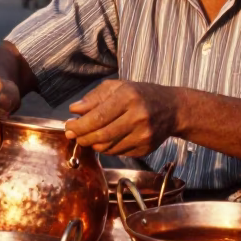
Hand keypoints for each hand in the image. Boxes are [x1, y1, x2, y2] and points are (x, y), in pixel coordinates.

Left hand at [65, 79, 181, 155]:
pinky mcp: (146, 148)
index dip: (79, 125)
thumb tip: (74, 110)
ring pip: (108, 147)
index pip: (97, 117)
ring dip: (93, 144)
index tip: (68, 127)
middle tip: (73, 135)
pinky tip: (106, 139)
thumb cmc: (141, 95)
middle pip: (101, 135)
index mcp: (129, 97)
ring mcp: (143, 135)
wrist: (172, 109)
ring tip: (89, 136)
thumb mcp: (118, 87)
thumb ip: (94, 98)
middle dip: (82, 137)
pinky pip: (117, 153)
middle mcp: (138, 116)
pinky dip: (107, 148)